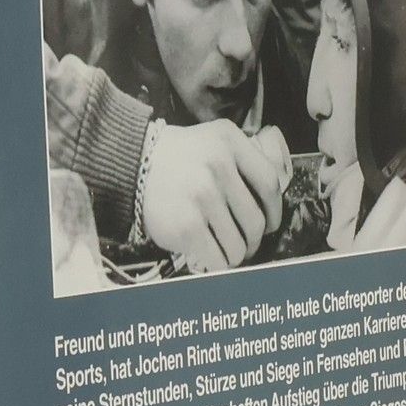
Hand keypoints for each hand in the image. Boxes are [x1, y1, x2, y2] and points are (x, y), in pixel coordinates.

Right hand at [140, 120, 285, 271]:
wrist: (131, 164)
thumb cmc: (176, 158)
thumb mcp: (213, 140)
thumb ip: (242, 160)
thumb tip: (270, 199)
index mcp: (229, 142)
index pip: (270, 184)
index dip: (275, 211)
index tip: (271, 224)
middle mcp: (218, 166)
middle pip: (256, 221)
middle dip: (254, 241)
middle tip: (245, 245)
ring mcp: (202, 197)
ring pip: (239, 245)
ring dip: (236, 255)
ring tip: (226, 253)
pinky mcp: (186, 226)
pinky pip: (217, 257)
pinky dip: (219, 264)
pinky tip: (212, 259)